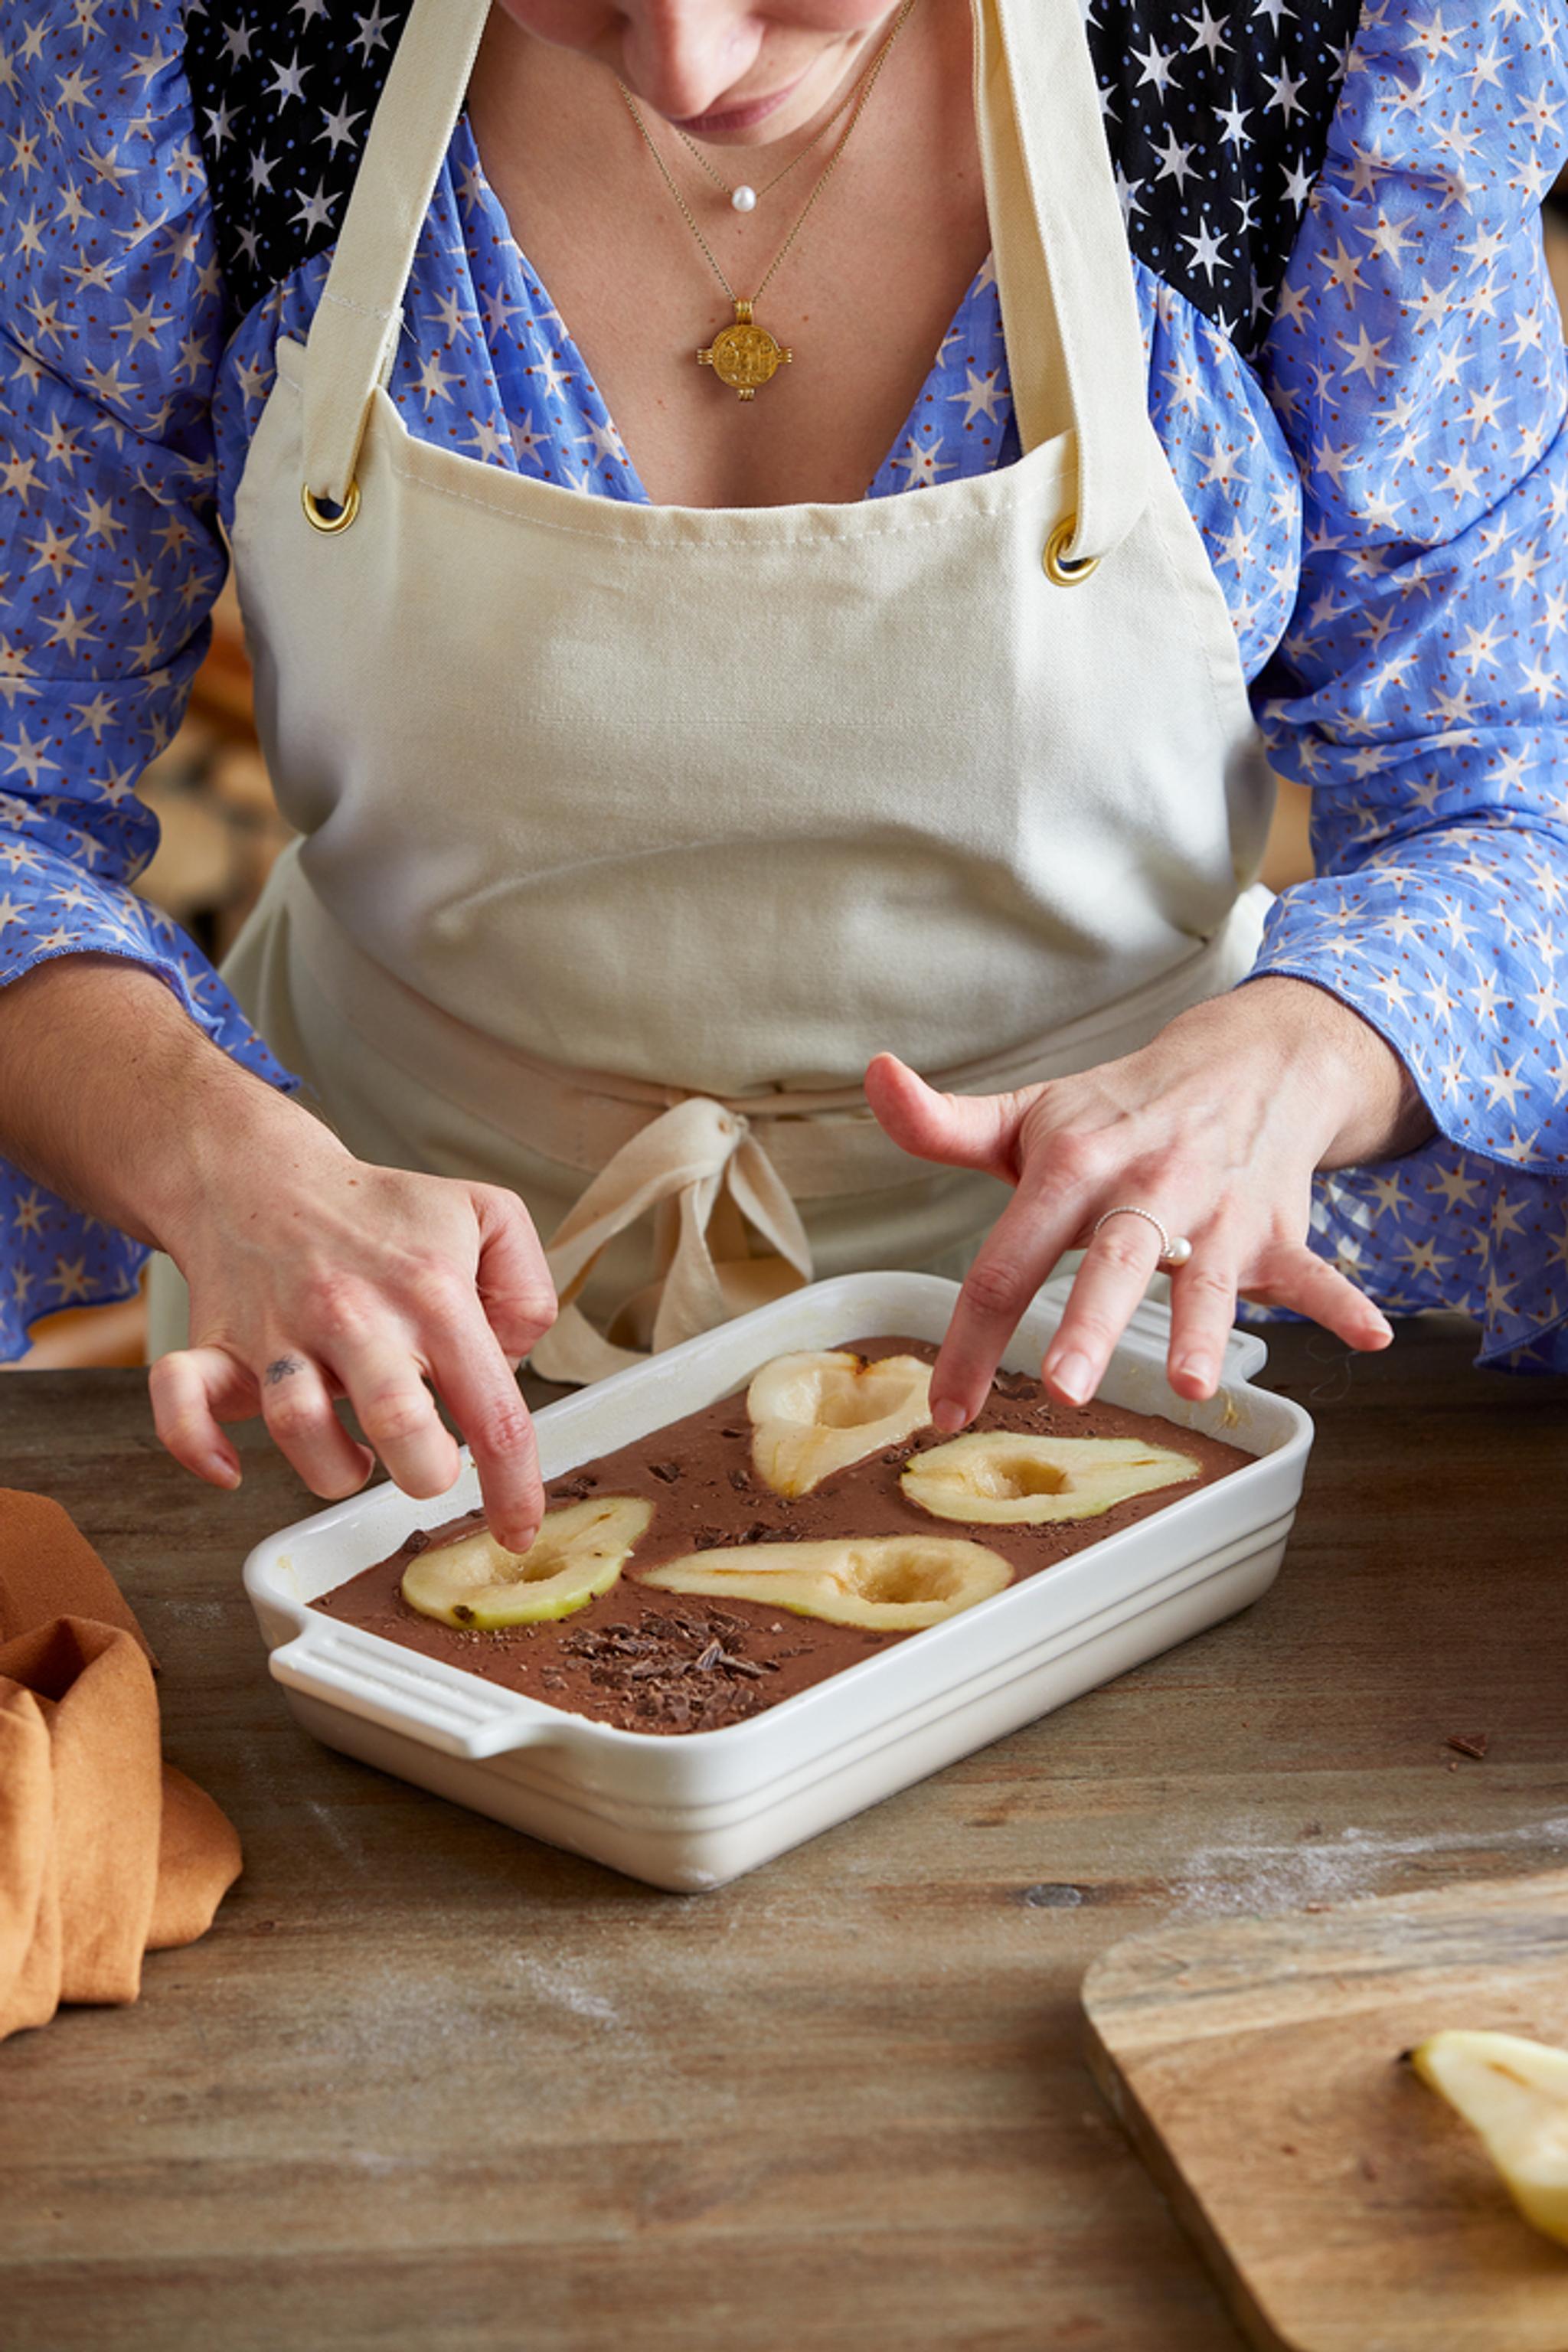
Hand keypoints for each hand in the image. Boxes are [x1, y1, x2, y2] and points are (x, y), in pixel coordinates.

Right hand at [147, 1099, 556, 1549]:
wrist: (263, 1174)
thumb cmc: (382, 1213)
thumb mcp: (489, 1216)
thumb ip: (528, 1291)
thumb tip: (512, 1363)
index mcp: (432, 1294)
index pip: (490, 1410)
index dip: (512, 1487)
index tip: (516, 1531)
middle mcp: (356, 1314)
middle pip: (398, 1423)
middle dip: (424, 1472)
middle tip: (426, 1463)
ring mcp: (281, 1331)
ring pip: (299, 1427)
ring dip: (332, 1469)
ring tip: (356, 1453)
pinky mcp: (217, 1345)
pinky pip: (183, 1402)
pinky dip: (198, 1446)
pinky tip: (231, 1469)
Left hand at [865, 976, 1432, 1428]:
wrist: (1247, 1058)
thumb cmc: (1118, 1110)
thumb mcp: (1029, 1114)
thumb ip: (943, 1123)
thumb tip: (875, 1076)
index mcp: (1074, 1164)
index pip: (1011, 1256)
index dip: (973, 1335)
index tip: (944, 1408)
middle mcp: (1148, 1185)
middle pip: (1116, 1259)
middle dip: (1094, 1323)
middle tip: (1069, 1386)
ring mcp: (1220, 1209)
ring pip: (1213, 1273)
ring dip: (1209, 1326)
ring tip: (1199, 1383)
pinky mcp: (1278, 1228)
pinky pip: (1317, 1270)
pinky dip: (1346, 1303)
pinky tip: (1374, 1338)